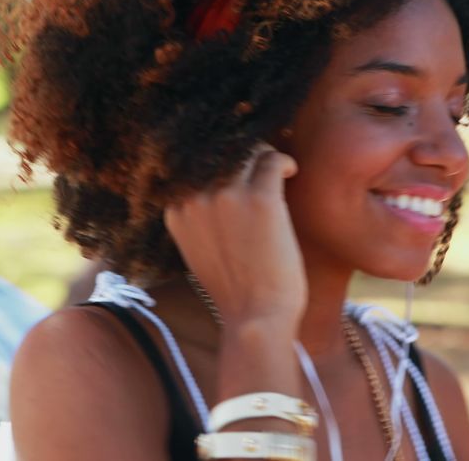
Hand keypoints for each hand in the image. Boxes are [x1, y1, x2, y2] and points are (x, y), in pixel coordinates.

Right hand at [164, 144, 305, 326]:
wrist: (256, 318)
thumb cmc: (235, 290)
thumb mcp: (198, 250)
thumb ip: (198, 216)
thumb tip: (217, 187)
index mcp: (177, 210)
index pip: (196, 165)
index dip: (220, 163)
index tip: (238, 169)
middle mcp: (197, 198)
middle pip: (220, 153)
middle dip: (242, 155)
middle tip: (261, 164)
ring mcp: (227, 195)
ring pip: (247, 152)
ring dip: (263, 156)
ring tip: (278, 170)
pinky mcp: (261, 198)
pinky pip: (273, 161)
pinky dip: (284, 162)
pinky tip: (291, 173)